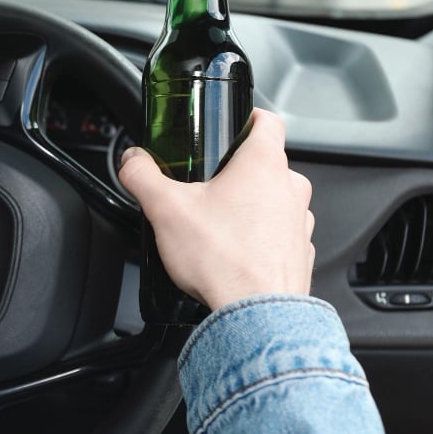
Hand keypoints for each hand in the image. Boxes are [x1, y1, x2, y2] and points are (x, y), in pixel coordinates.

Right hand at [118, 108, 314, 310]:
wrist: (255, 316)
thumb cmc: (223, 260)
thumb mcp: (165, 209)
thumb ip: (142, 176)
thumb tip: (132, 161)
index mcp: (263, 165)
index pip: (268, 120)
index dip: (248, 117)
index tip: (234, 123)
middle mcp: (291, 189)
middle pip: (267, 164)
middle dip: (237, 171)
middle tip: (208, 184)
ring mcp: (300, 223)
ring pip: (275, 200)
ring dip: (251, 206)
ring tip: (218, 223)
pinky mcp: (300, 254)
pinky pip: (280, 235)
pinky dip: (260, 238)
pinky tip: (233, 253)